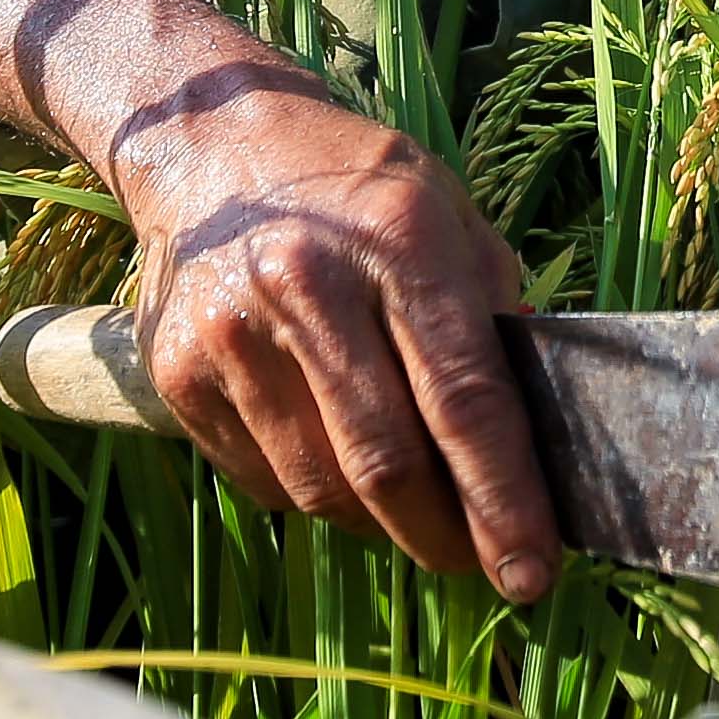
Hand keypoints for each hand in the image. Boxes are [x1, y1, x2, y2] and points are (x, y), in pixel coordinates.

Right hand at [0, 0, 560, 599]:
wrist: (208, 144)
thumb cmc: (356, 189)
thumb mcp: (448, 215)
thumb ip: (494, 314)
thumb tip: (540, 438)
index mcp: (399, 240)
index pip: (463, 399)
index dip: (503, 499)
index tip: (533, 574)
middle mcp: (306, 284)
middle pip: (385, 463)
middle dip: (445, 538)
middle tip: (482, 566)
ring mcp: (230, 332)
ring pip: (321, 488)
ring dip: (381, 525)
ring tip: (414, 512)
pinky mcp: (178, 373)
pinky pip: (264, 481)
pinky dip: (314, 497)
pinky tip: (337, 466)